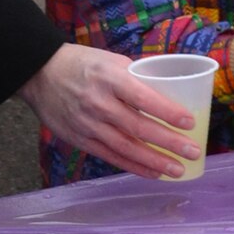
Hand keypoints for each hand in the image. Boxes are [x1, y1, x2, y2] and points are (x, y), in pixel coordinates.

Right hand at [17, 44, 202, 179]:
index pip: (143, 97)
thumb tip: (169, 92)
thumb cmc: (83, 64)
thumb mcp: (111, 60)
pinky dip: (134, 167)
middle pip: (138, 127)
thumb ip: (136, 78)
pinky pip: (112, 157)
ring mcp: (88, 125)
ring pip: (126, 148)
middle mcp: (99, 103)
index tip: (190, 122)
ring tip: (178, 170)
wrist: (40, 74)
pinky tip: (153, 173)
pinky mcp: (81, 140)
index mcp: (109, 78)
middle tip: (193, 152)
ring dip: (155, 161)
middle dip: (169, 142)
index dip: (168, 112)